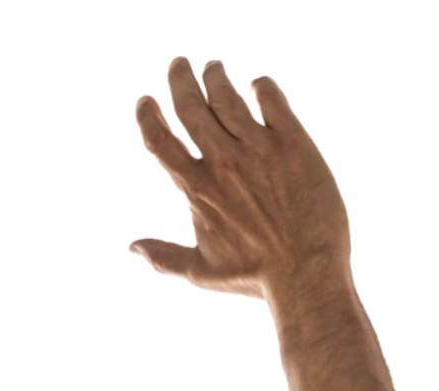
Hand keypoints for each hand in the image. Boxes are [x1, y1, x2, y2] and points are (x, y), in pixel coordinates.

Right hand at [131, 58, 352, 309]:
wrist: (305, 274)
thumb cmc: (253, 278)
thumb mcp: (201, 271)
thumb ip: (164, 256)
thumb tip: (132, 248)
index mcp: (196, 189)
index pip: (160, 141)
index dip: (148, 116)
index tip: (146, 100)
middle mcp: (223, 162)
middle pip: (190, 106)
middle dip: (180, 78)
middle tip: (180, 64)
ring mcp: (258, 148)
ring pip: (227, 94)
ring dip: (216, 76)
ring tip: (214, 68)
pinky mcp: (292, 141)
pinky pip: (271, 97)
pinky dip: (261, 85)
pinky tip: (258, 86)